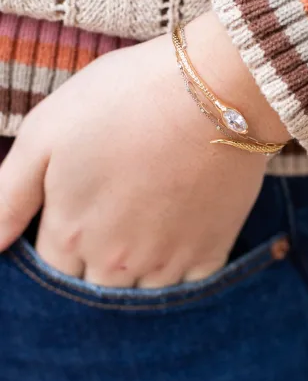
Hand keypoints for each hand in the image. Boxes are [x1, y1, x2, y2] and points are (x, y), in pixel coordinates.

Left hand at [0, 12, 289, 286]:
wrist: (215, 89)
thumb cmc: (123, 100)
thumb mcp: (45, 133)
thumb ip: (7, 198)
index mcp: (71, 235)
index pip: (49, 269)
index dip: (56, 240)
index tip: (73, 207)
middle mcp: (117, 263)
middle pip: (93, 286)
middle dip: (92, 260)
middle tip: (111, 207)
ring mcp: (168, 262)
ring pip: (138, 291)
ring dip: (134, 268)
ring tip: (144, 218)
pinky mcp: (211, 252)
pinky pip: (187, 285)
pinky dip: (178, 267)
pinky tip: (177, 230)